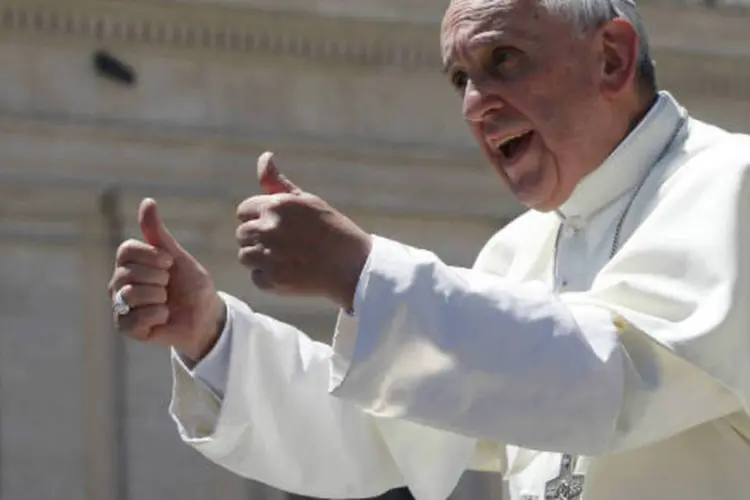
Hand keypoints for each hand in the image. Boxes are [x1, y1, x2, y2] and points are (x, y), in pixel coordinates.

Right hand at [108, 198, 225, 362]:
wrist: (206, 314)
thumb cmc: (190, 284)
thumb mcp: (177, 256)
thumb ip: (158, 233)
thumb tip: (147, 201)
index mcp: (128, 262)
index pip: (127, 250)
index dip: (153, 256)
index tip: (169, 264)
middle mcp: (118, 282)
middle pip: (129, 272)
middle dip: (160, 278)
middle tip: (169, 286)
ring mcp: (120, 305)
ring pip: (131, 294)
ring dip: (160, 297)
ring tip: (166, 301)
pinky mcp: (126, 327)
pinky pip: (135, 319)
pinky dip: (157, 316)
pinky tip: (164, 317)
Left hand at [236, 152, 371, 309]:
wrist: (354, 265)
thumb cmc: (331, 228)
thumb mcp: (307, 200)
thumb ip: (278, 182)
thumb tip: (264, 156)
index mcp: (276, 206)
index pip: (244, 210)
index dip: (259, 218)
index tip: (278, 226)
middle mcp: (269, 229)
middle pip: (242, 234)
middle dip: (258, 238)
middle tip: (284, 244)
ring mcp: (270, 256)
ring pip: (245, 256)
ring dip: (260, 258)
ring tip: (285, 258)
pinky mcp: (273, 280)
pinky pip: (256, 277)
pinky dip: (269, 278)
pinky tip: (290, 272)